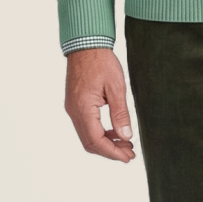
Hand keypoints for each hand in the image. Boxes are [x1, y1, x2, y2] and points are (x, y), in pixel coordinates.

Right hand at [65, 47, 135, 163]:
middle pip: (90, 142)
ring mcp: (72, 108)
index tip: (128, 157)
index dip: (112, 152)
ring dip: (105, 143)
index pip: (96, 140)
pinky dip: (100, 133)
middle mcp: (74, 111)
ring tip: (125, 144)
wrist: (86, 44)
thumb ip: (120, 114)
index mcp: (83, 108)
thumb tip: (126, 136)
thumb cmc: (101, 61)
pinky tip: (115, 131)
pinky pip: (86, 126)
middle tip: (129, 154)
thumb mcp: (117, 87)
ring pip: (87, 136)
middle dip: (110, 151)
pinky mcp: (75, 104)